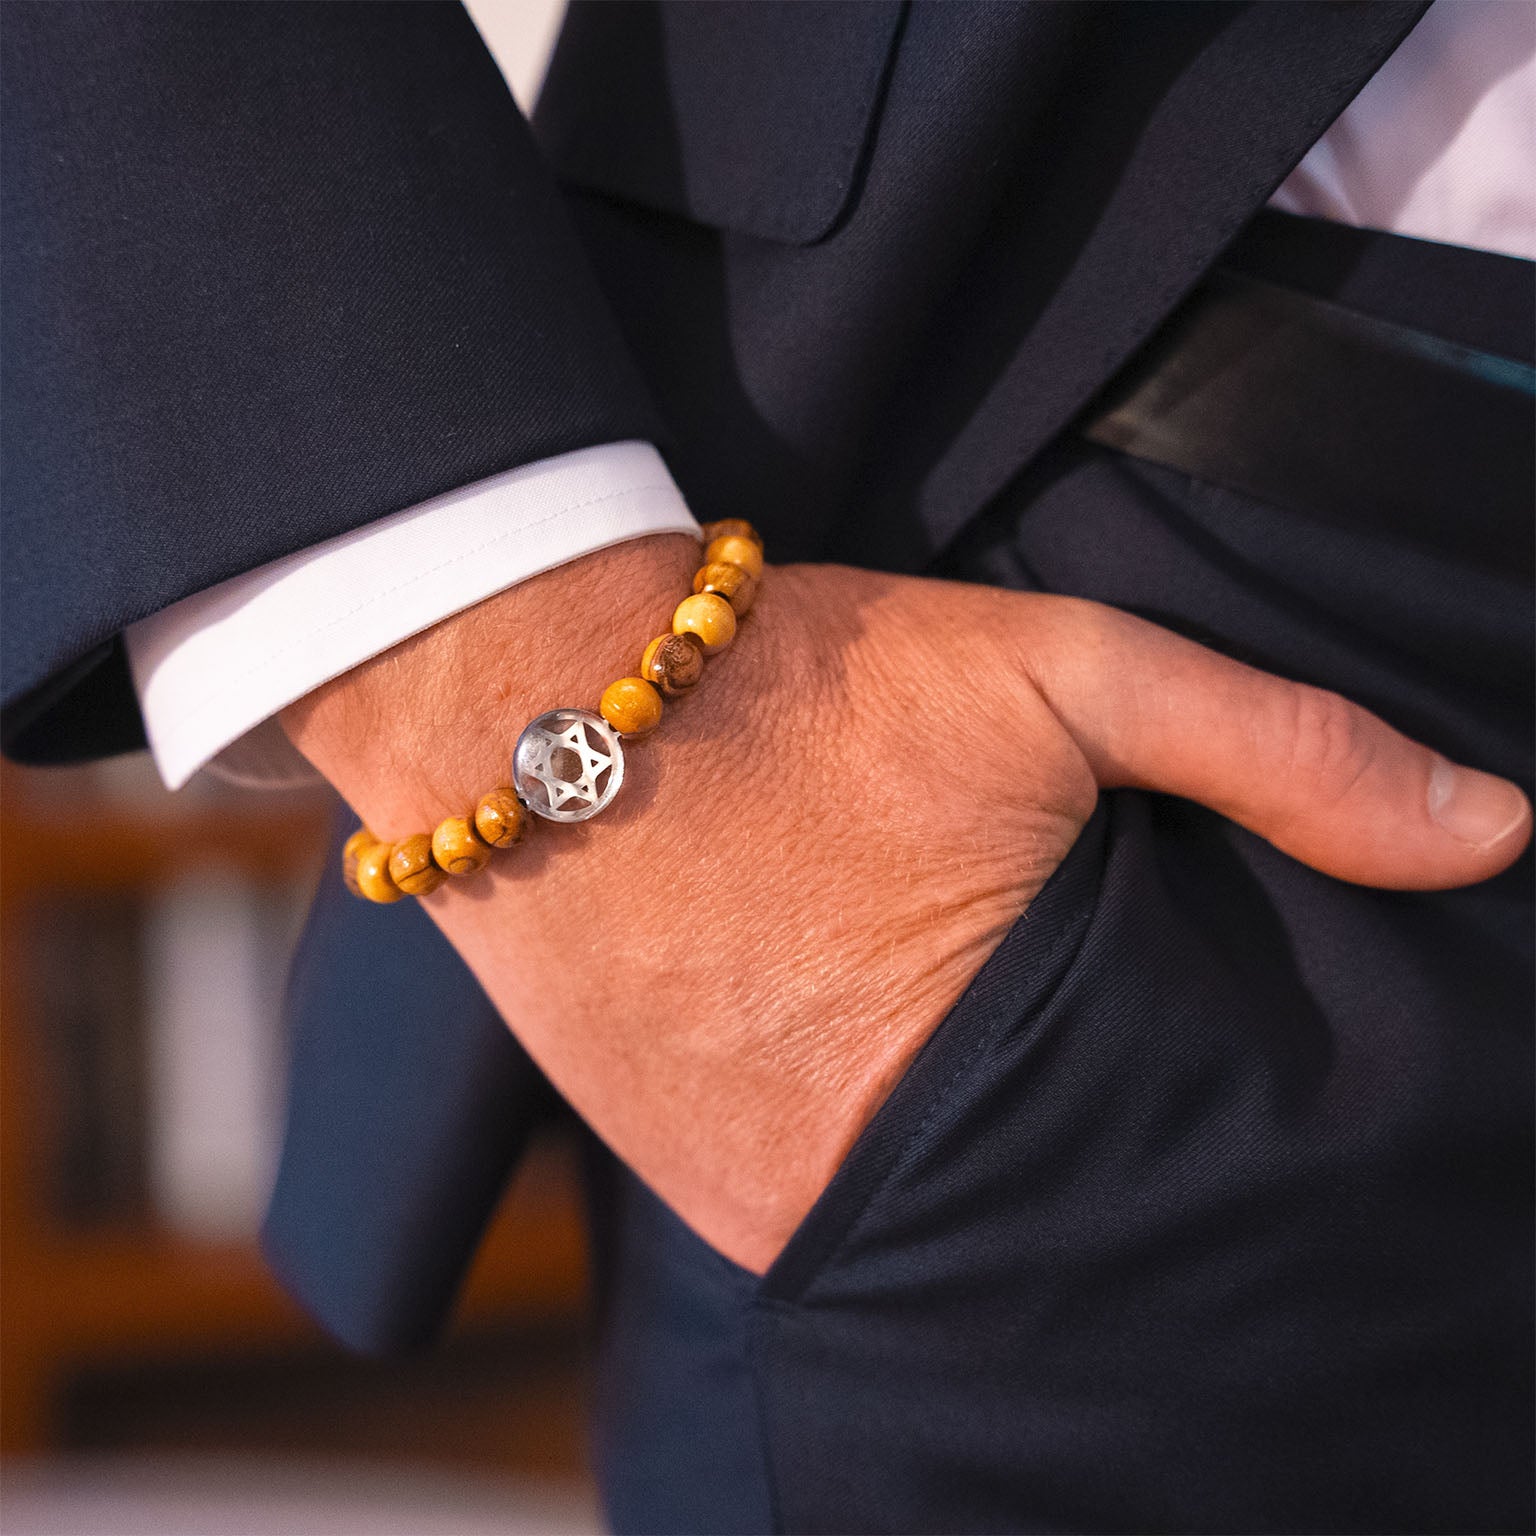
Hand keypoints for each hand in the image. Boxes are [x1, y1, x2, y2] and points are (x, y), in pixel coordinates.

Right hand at [281, 535, 1530, 1272]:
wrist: (524, 690)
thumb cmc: (792, 680)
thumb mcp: (1053, 672)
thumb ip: (1275, 750)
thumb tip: (1494, 830)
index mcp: (966, 1070)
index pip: (1150, 1164)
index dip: (1188, 1107)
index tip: (1181, 1041)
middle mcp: (844, 1175)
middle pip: (1028, 1202)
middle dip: (1069, 1129)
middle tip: (1063, 1018)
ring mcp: (737, 1193)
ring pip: (917, 1208)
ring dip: (954, 1134)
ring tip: (955, 1030)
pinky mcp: (666, 1171)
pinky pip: (812, 1192)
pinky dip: (858, 1136)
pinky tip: (864, 1044)